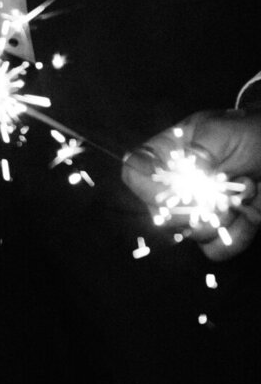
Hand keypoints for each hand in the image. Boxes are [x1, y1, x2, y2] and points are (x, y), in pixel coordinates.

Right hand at [121, 109, 260, 261]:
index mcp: (167, 154)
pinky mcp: (220, 231)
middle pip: (159, 213)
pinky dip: (236, 236)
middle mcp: (176, 185)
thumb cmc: (250, 133)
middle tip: (224, 187)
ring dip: (223, 218)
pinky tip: (249, 215)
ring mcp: (197, 211)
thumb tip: (180, 174)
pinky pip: (215, 251)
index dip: (148, 185)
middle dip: (197, 206)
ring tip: (244, 193)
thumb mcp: (222, 133)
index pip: (134, 173)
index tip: (181, 185)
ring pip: (191, 234)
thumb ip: (198, 153)